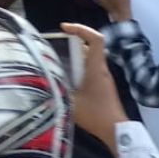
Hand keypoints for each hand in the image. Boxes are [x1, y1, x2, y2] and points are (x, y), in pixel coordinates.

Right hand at [60, 23, 127, 156]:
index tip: (64, 28)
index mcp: (96, 68)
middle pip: (90, 47)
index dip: (81, 29)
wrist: (116, 129)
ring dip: (74, 55)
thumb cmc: (95, 115)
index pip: (96, 39)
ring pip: (89, 58)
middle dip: (73, 41)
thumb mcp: (70, 101)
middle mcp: (102, 69)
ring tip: (56, 60)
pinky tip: (65, 76)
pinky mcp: (103, 86)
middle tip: (55, 45)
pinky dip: (78, 67)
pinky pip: (90, 69)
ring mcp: (104, 77)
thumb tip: (42, 78)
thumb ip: (57, 87)